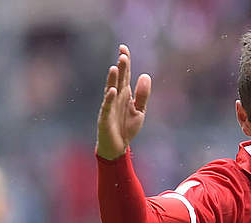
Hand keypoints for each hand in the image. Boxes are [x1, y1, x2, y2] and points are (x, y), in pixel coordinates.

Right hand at [96, 44, 152, 159]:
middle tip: (122, 55)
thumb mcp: (140, 111)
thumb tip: (145, 74)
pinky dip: (109, 99)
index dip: (125, 62)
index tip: (123, 48)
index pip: (125, 74)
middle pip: (119, 79)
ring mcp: (109, 106)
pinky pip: (107, 107)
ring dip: (112, 79)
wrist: (117, 147)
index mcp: (125, 93)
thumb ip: (143, 94)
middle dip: (121, 68)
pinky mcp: (105, 118)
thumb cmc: (127, 127)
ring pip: (111, 90)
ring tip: (115, 68)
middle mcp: (116, 97)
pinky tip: (112, 91)